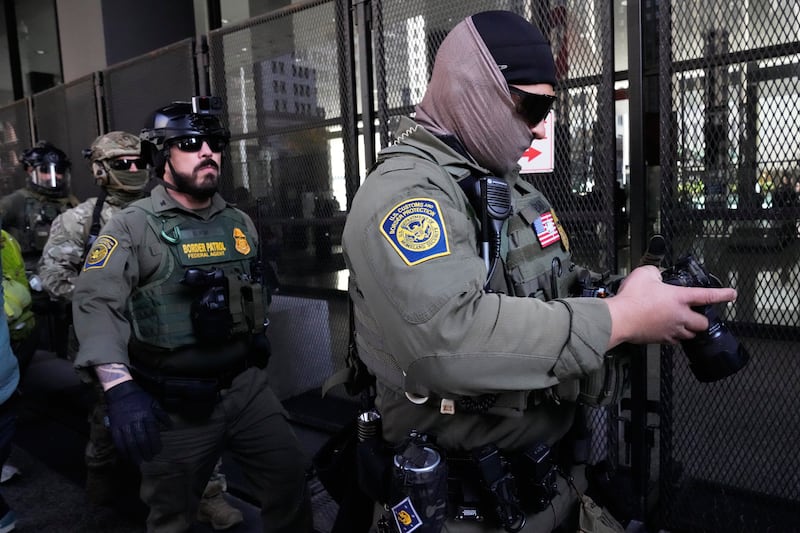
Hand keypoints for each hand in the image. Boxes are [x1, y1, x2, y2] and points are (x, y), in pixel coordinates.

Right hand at [104, 380, 170, 463]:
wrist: (121, 392)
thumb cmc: (140, 399)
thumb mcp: (154, 404)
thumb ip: (162, 416)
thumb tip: (170, 427)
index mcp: (147, 415)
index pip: (152, 433)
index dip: (155, 444)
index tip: (158, 451)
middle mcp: (135, 421)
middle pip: (141, 440)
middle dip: (146, 452)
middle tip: (149, 459)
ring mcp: (124, 425)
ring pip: (130, 443)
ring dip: (135, 454)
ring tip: (139, 461)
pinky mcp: (114, 427)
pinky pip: (118, 442)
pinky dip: (123, 451)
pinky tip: (127, 456)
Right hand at [605, 265, 736, 347]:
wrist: (619, 319)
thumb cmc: (632, 297)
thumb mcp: (644, 274)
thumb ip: (655, 272)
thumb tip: (656, 276)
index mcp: (679, 298)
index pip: (707, 296)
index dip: (722, 295)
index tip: (732, 294)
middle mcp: (680, 316)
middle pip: (702, 324)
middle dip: (702, 320)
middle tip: (696, 315)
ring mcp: (671, 330)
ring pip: (690, 335)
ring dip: (689, 329)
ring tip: (682, 324)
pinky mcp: (660, 339)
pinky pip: (673, 341)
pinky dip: (673, 337)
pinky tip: (666, 331)